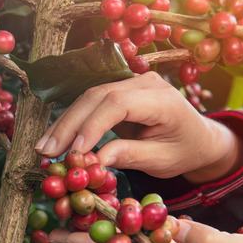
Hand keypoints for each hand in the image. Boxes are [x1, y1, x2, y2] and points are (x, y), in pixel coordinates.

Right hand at [35, 72, 242, 183]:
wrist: (198, 137)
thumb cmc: (184, 150)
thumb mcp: (162, 161)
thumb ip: (131, 156)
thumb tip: (94, 160)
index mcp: (162, 99)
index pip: (118, 103)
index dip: (92, 125)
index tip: (75, 152)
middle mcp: (144, 82)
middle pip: (97, 96)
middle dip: (69, 125)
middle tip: (47, 152)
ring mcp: (130, 82)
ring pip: (88, 97)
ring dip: (64, 124)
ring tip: (44, 149)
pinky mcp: (118, 91)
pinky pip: (89, 103)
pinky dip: (71, 122)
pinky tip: (55, 139)